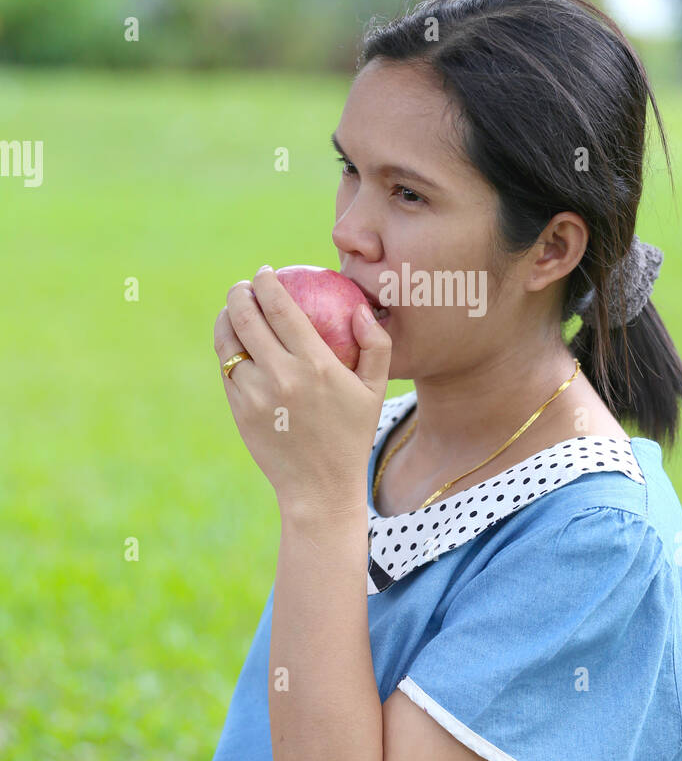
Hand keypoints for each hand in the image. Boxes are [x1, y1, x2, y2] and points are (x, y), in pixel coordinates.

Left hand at [213, 267, 391, 512]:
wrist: (319, 487)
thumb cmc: (351, 434)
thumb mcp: (375, 391)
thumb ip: (377, 345)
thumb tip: (360, 309)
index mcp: (315, 364)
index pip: (280, 307)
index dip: (266, 283)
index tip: (265, 273)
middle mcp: (280, 375)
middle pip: (246, 317)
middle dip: (239, 293)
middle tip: (243, 287)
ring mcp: (254, 394)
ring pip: (228, 343)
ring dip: (226, 319)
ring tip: (233, 311)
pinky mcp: (239, 410)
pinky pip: (227, 370)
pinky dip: (228, 351)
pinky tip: (235, 345)